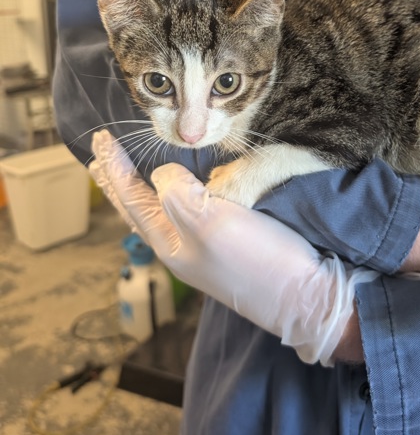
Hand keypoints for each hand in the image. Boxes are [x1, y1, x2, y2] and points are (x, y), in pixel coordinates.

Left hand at [89, 130, 376, 365]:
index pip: (130, 196)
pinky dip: (170, 193)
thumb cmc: (256, 261)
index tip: (100, 137)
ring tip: (126, 171)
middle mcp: (180, 245)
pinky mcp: (226, 242)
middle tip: (100, 154)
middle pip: (138, 207)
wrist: (304, 296)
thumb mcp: (210, 222)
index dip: (114, 166)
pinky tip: (179, 190)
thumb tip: (164, 174)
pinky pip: (184, 211)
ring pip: (159, 210)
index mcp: (168, 241)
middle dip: (117, 179)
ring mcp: (202, 246)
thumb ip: (177, 194)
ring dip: (139, 187)